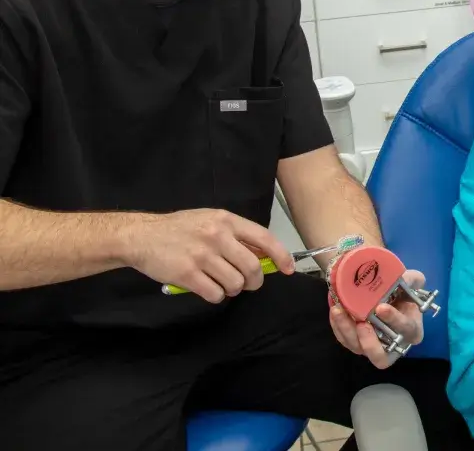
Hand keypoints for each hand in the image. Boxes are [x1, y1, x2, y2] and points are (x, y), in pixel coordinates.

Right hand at [122, 209, 294, 302]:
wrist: (142, 236)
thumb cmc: (180, 228)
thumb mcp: (210, 220)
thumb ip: (235, 235)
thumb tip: (262, 255)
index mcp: (226, 220)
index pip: (263, 238)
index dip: (280, 255)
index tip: (288, 268)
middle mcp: (217, 236)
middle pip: (251, 266)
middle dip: (255, 281)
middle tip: (248, 284)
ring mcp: (202, 255)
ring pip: (234, 283)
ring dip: (233, 289)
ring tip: (223, 284)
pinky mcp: (187, 274)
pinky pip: (215, 294)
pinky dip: (216, 296)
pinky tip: (208, 288)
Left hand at [329, 269, 425, 368]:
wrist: (383, 292)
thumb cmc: (402, 291)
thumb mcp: (412, 281)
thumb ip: (411, 279)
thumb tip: (403, 277)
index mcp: (411, 330)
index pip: (406, 330)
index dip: (395, 320)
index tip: (381, 307)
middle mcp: (392, 344)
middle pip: (380, 356)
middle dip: (368, 341)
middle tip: (360, 323)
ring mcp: (371, 346)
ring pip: (358, 348)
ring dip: (347, 330)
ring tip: (339, 311)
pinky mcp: (355, 342)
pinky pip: (344, 339)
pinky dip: (338, 326)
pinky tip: (336, 310)